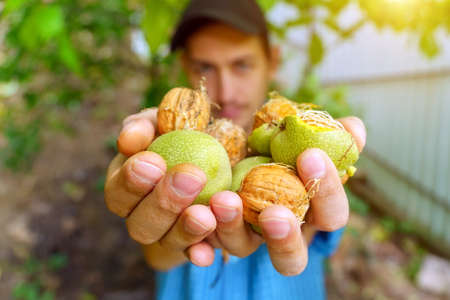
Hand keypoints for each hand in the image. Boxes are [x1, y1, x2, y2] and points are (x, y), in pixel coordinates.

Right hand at [104, 109, 218, 268]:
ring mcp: (172, 236)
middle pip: (142, 226)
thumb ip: (145, 126)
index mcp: (128, 189)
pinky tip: (208, 251)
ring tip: (206, 212)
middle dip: (164, 203)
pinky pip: (200, 255)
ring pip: (170, 243)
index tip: (154, 162)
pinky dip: (203, 254)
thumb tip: (128, 140)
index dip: (131, 183)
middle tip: (191, 177)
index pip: (118, 194)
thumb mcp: (164, 121)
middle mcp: (145, 219)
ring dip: (186, 230)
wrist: (222, 150)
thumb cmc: (183, 133)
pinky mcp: (202, 244)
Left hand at [206, 116, 365, 275]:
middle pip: (291, 257)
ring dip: (233, 228)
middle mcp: (281, 236)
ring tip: (223, 200)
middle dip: (283, 237)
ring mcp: (247, 239)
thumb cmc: (282, 157)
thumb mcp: (303, 144)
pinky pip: (206, 249)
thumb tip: (353, 126)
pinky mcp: (215, 237)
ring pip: (243, 248)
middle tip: (273, 213)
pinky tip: (195, 242)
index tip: (310, 155)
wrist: (239, 162)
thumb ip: (330, 138)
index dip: (326, 191)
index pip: (331, 216)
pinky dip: (200, 248)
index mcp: (311, 216)